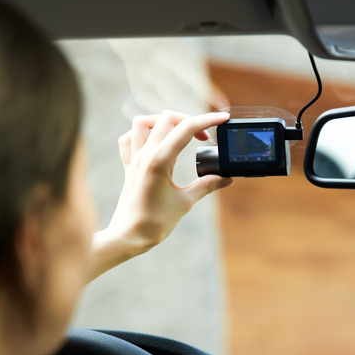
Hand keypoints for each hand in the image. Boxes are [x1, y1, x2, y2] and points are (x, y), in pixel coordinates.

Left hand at [90, 111, 232, 278]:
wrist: (128, 236)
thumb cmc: (154, 223)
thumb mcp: (186, 202)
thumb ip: (207, 186)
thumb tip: (226, 178)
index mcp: (159, 160)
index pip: (186, 128)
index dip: (207, 120)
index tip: (223, 119)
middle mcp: (145, 154)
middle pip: (167, 118)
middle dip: (190, 120)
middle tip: (205, 137)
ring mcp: (134, 159)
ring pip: (143, 122)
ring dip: (163, 121)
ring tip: (179, 133)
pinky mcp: (129, 167)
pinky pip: (129, 139)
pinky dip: (142, 134)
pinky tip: (155, 143)